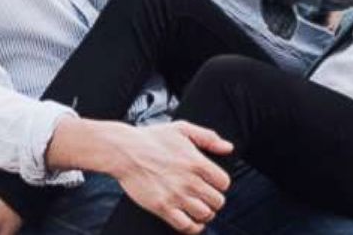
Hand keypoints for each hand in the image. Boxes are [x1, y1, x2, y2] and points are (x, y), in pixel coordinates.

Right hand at [107, 122, 233, 233]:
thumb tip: (228, 148)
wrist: (124, 150)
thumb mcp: (182, 129)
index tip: (213, 185)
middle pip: (217, 201)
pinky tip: (192, 222)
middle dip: (214, 201)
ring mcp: (176, 195)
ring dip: (205, 214)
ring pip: (204, 214)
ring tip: (199, 209)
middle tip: (206, 198)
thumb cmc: (152, 138)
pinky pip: (186, 226)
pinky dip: (192, 228)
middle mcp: (189, 180)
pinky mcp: (162, 207)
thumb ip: (208, 137)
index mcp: (196, 162)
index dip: (220, 185)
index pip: (223, 183)